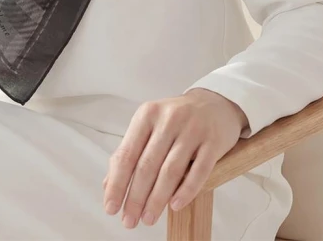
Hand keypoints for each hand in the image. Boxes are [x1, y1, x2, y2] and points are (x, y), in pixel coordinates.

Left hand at [102, 88, 247, 228]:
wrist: (213, 103)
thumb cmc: (175, 120)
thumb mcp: (150, 127)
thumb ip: (130, 153)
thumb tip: (109, 185)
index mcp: (147, 115)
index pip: (127, 154)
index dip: (117, 183)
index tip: (111, 207)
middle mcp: (168, 119)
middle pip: (147, 165)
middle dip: (136, 198)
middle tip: (129, 221)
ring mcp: (192, 129)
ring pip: (171, 170)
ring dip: (157, 199)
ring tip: (148, 218)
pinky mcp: (213, 141)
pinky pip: (199, 171)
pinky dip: (186, 191)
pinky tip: (174, 206)